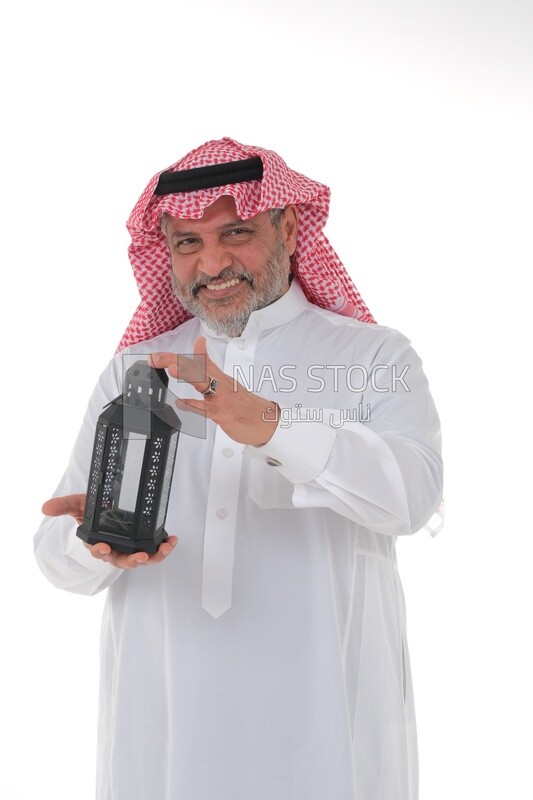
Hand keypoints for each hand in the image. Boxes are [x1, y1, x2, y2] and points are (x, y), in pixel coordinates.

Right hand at [42, 494, 177, 568]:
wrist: (107, 504)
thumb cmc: (92, 508)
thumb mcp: (78, 503)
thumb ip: (64, 505)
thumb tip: (45, 507)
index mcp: (97, 542)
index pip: (97, 551)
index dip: (100, 551)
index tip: (103, 547)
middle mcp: (114, 549)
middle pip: (122, 560)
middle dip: (131, 560)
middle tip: (139, 556)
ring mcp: (129, 548)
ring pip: (141, 559)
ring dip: (153, 557)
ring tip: (163, 549)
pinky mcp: (144, 543)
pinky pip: (154, 550)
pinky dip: (163, 547)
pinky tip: (171, 540)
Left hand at [150, 337, 279, 446]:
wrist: (266, 421)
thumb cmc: (246, 406)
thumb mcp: (228, 384)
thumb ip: (211, 370)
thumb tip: (199, 350)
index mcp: (220, 377)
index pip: (199, 360)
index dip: (179, 355)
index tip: (161, 353)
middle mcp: (220, 384)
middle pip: (195, 367)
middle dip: (174, 361)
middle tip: (155, 358)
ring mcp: (221, 398)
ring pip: (202, 382)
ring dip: (186, 374)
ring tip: (171, 368)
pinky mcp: (222, 414)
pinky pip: (205, 409)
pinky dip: (192, 405)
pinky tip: (180, 402)